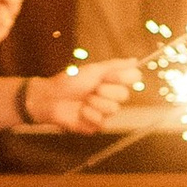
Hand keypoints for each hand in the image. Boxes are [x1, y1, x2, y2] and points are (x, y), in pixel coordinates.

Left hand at [24, 58, 143, 132]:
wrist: (51, 98)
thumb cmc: (70, 82)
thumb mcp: (93, 70)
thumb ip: (115, 66)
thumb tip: (135, 61)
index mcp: (112, 83)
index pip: (132, 80)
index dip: (121, 78)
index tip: (107, 76)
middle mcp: (111, 98)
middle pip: (124, 95)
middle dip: (105, 91)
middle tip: (91, 89)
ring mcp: (104, 112)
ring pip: (113, 109)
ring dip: (95, 103)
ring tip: (83, 101)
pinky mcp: (96, 126)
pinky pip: (102, 121)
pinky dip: (88, 114)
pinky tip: (79, 112)